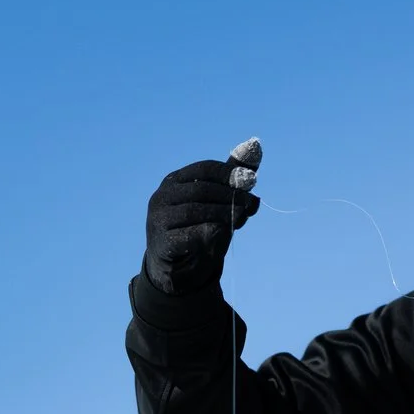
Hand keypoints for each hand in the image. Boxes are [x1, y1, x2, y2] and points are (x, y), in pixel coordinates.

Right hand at [142, 138, 262, 293]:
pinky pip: (190, 235)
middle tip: (251, 204)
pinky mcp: (162, 242)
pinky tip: (223, 233)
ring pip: (197, 211)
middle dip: (231, 196)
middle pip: (202, 189)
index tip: (251, 181)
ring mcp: (158, 219)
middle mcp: (162, 196)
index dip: (229, 173)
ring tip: (241, 219)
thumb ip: (233, 178)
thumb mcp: (216, 202)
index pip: (204, 168)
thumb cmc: (197, 228)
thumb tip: (255, 145)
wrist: (176, 268)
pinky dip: (209, 233)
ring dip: (225, 214)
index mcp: (174, 181)